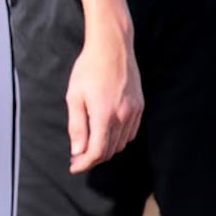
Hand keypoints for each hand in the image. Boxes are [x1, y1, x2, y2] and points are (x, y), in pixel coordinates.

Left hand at [65, 27, 142, 172]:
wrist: (112, 47)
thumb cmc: (88, 69)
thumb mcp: (74, 96)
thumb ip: (77, 126)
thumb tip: (77, 150)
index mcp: (105, 115)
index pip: (98, 151)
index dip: (85, 163)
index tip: (74, 167)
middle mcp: (123, 117)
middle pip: (110, 150)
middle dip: (94, 158)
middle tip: (78, 157)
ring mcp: (134, 112)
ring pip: (122, 143)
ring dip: (107, 149)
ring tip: (90, 146)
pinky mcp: (140, 107)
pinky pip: (131, 132)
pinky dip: (119, 139)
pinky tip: (107, 134)